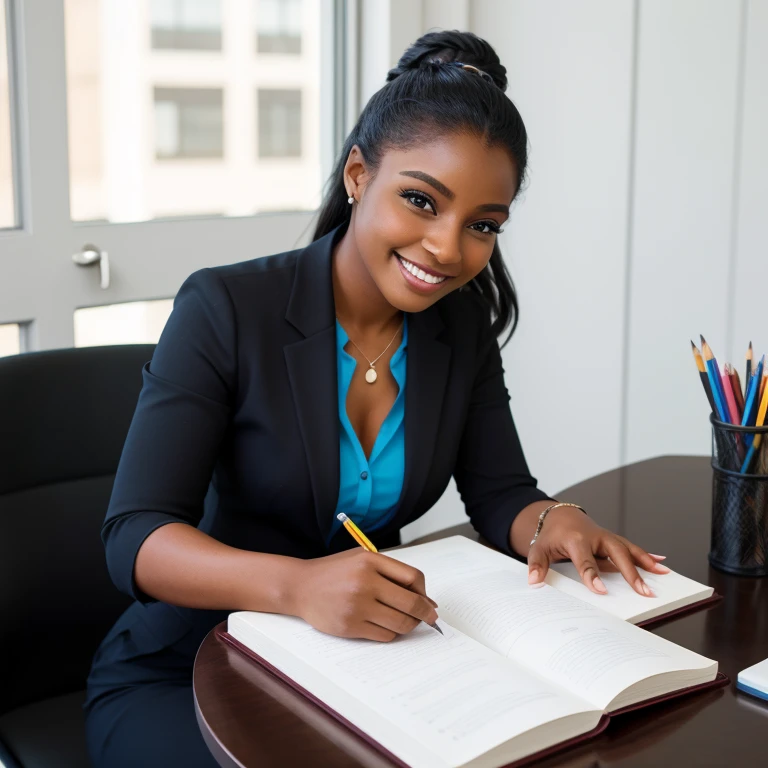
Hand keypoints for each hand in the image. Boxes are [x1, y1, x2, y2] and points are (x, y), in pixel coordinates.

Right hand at [292, 549, 438, 641]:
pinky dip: (391, 633)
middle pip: (411, 604)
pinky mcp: (350, 626)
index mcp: (370, 561)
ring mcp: (357, 606)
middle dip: (425, 614)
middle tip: (429, 619)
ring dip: (409, 625)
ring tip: (406, 622)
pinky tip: (387, 626)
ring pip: (400, 623)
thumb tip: (425, 600)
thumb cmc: (335, 572)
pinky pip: (384, 635)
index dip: (425, 592)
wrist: (300, 586)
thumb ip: (390, 573)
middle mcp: (365, 582)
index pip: (413, 577)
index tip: (428, 601)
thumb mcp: (361, 559)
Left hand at [524, 505, 669, 595]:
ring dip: (646, 562)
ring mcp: (606, 538)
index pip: (585, 561)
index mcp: (575, 540)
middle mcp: (595, 537)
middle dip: (630, 572)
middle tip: (644, 591)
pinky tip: (661, 563)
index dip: (592, 576)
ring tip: (663, 574)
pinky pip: (631, 547)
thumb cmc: (551, 536)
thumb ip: (537, 565)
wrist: (559, 517)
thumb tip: (534, 581)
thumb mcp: (538, 549)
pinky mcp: (613, 540)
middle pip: (615, 554)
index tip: (601, 591)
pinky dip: (646, 555)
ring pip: (628, 548)